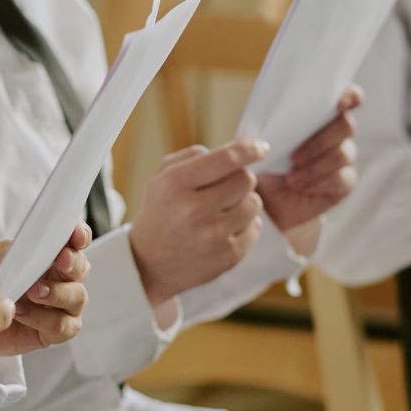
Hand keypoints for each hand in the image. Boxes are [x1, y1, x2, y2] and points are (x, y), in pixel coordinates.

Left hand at [0, 226, 92, 356]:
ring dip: (58, 293)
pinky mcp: (51, 333)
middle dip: (74, 263)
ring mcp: (58, 307)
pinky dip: (44, 319)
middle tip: (58, 261)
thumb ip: (21, 246)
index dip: (80, 235)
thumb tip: (44, 244)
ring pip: (78, 298)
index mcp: (48, 255)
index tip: (75, 235)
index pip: (75, 240)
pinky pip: (65, 327)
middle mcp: (59, 279)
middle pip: (82, 268)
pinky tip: (20, 313)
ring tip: (31, 292)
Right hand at [129, 138, 269, 306]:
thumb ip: (193, 156)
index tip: (260, 146)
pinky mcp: (229, 255)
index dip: (249, 149)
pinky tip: (224, 230)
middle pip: (246, 179)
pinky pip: (256, 226)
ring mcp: (214, 235)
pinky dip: (245, 224)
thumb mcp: (162, 178)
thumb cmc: (161, 213)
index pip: (225, 159)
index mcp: (176, 184)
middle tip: (223, 189)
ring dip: (243, 202)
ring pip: (254, 202)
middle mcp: (195, 210)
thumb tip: (234, 150)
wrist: (150, 264)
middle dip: (239, 179)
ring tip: (221, 211)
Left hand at [257, 87, 362, 256]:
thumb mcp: (260, 142)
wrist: (267, 199)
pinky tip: (301, 186)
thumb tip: (262, 121)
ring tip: (291, 178)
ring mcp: (344, 157)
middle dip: (320, 140)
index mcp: (321, 114)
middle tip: (294, 157)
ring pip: (343, 154)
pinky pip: (342, 179)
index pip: (349, 97)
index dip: (349, 96)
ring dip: (315, 166)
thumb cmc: (266, 161)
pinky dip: (319, 182)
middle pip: (346, 125)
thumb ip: (267, 125)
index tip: (339, 103)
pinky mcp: (345, 182)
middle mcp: (338, 133)